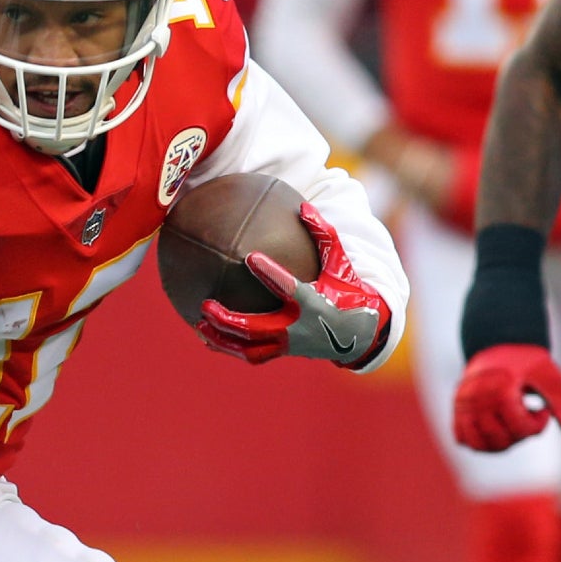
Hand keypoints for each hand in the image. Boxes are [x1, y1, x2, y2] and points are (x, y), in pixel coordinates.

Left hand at [197, 202, 389, 367]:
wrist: (361, 333)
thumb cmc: (347, 291)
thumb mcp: (340, 263)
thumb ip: (323, 235)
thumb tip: (304, 206)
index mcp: (313, 303)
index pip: (289, 287)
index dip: (269, 273)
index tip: (250, 257)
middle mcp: (298, 327)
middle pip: (257, 328)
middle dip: (229, 320)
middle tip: (206, 304)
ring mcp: (289, 344)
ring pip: (250, 348)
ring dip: (223, 339)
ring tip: (199, 326)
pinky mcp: (284, 352)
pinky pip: (253, 355)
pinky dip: (229, 348)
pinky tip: (208, 337)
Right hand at [453, 344, 560, 451]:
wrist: (500, 341)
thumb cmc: (530, 361)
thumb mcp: (552, 382)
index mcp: (501, 388)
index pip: (519, 428)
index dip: (538, 425)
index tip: (543, 408)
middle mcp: (478, 397)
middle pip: (500, 439)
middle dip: (521, 435)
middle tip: (527, 415)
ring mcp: (464, 403)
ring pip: (478, 444)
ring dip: (500, 444)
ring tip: (512, 425)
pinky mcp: (457, 407)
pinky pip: (462, 438)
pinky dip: (479, 441)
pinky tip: (497, 428)